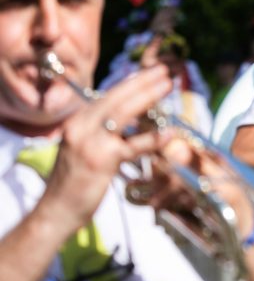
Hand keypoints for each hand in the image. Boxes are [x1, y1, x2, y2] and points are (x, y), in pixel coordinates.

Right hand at [39, 65, 172, 236]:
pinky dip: (152, 139)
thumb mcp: (84, 147)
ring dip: (148, 97)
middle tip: (164, 71)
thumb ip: (103, 131)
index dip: (131, 83)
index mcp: (78, 121)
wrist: (57, 209)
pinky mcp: (102, 161)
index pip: (108, 96)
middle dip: (142, 82)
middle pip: (116, 98)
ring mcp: (91, 142)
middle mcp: (81, 126)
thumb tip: (130, 117)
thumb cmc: (75, 181)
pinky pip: (132, 146)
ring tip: (168, 87)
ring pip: (123, 113)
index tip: (151, 73)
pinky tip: (169, 133)